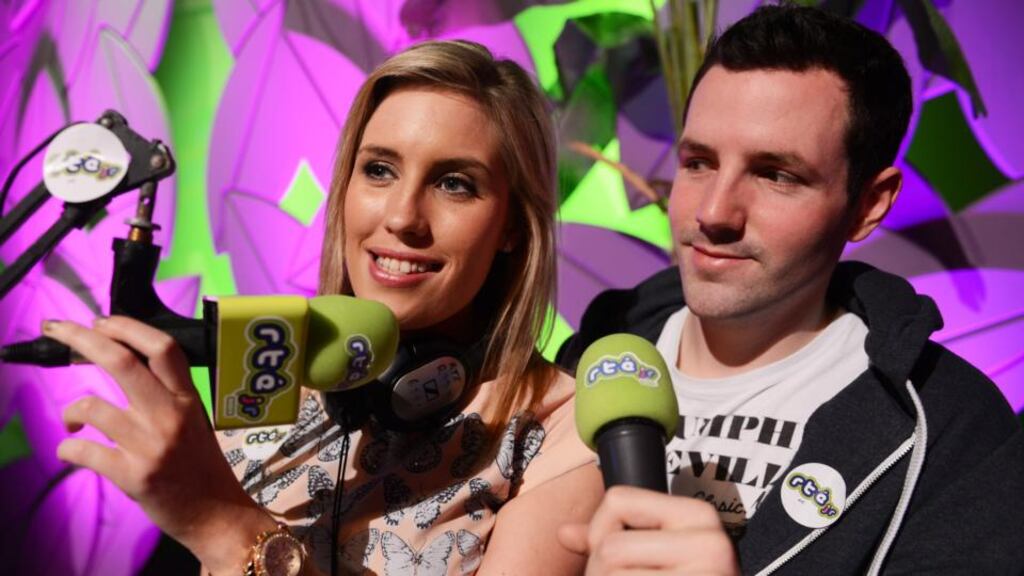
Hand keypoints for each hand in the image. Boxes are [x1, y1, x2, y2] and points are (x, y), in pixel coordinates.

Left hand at [45, 316, 276, 575]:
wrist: (217, 514)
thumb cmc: (202, 466)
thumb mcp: (194, 421)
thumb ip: (166, 396)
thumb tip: (124, 364)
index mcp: (188, 399)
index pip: (162, 347)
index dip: (127, 326)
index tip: (101, 320)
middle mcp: (170, 416)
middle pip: (122, 362)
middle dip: (82, 338)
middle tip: (58, 329)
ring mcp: (151, 445)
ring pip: (91, 407)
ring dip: (70, 412)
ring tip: (72, 422)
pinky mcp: (133, 475)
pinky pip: (83, 451)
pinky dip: (68, 448)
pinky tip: (73, 450)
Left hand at [558, 485, 739, 575]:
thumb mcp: (654, 556)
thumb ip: (611, 540)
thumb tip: (563, 532)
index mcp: (699, 515)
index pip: (617, 499)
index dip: (601, 530)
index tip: (618, 557)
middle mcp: (710, 541)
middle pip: (609, 546)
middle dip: (601, 573)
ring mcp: (705, 573)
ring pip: (610, 575)